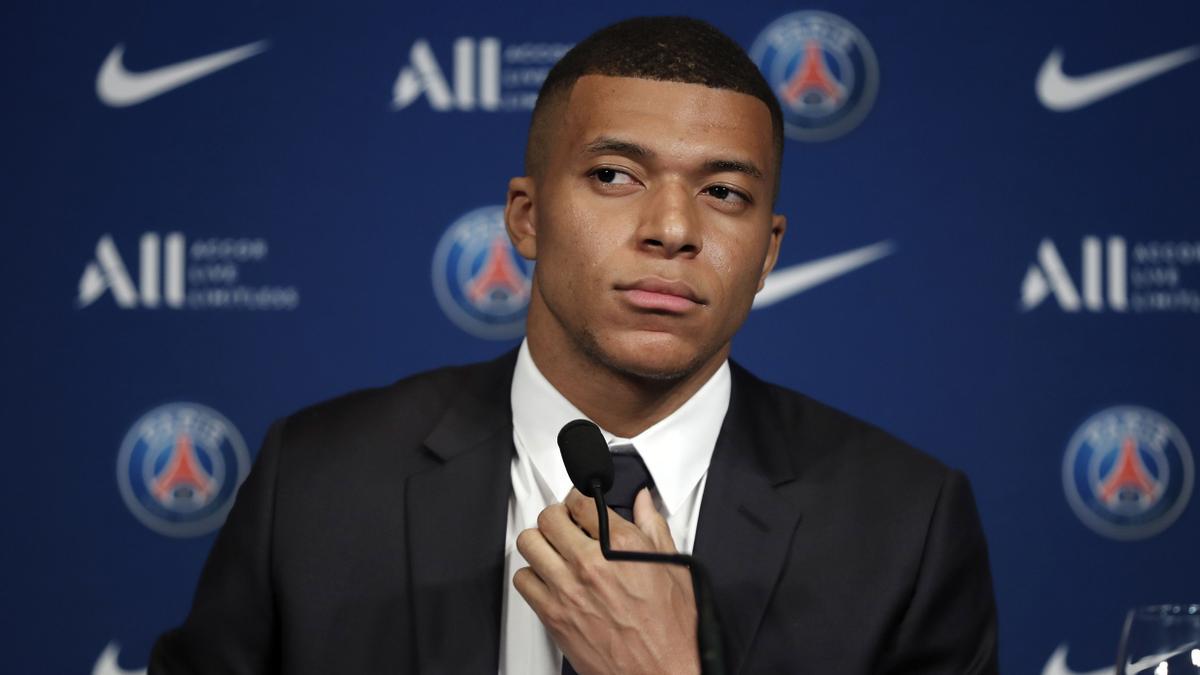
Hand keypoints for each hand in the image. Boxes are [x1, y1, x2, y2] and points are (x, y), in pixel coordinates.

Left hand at [513, 488, 699, 674]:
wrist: (664, 673)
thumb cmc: (673, 632)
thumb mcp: (674, 568)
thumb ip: (653, 528)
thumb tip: (644, 503)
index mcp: (622, 546)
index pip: (582, 501)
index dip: (580, 498)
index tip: (581, 504)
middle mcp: (590, 564)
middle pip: (550, 518)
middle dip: (558, 516)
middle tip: (566, 523)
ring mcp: (568, 590)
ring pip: (529, 544)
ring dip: (540, 541)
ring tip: (553, 547)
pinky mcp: (553, 616)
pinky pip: (523, 580)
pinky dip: (532, 575)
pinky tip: (547, 578)